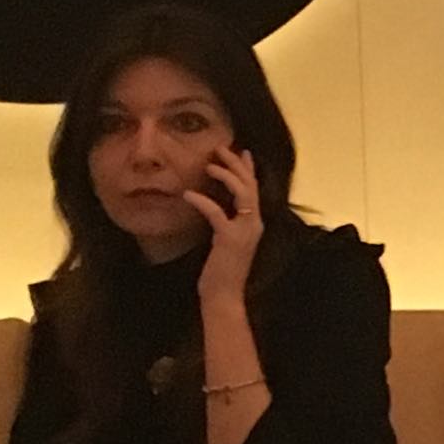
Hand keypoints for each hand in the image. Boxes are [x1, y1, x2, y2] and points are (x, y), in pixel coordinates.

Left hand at [184, 145, 263, 298]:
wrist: (224, 296)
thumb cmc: (221, 272)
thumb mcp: (226, 242)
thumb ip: (226, 224)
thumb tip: (216, 208)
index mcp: (254, 224)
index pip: (255, 190)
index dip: (249, 169)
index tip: (242, 151)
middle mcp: (254, 224)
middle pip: (251, 185)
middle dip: (237, 164)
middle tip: (221, 148)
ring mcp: (244, 231)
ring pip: (243, 193)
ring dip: (226, 175)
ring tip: (210, 165)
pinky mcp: (229, 239)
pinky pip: (217, 212)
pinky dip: (202, 201)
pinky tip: (188, 195)